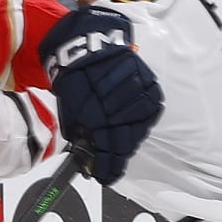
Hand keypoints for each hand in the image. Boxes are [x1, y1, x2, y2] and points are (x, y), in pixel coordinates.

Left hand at [38, 6, 163, 184]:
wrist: (87, 45)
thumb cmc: (76, 77)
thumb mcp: (72, 110)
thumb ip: (82, 132)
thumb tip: (91, 152)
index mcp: (99, 119)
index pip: (108, 152)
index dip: (107, 167)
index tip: (104, 177)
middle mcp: (122, 110)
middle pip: (125, 144)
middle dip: (117, 157)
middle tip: (110, 167)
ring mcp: (138, 98)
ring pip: (139, 131)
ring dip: (128, 139)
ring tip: (119, 141)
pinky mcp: (150, 85)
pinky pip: (149, 111)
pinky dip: (140, 120)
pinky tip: (131, 124)